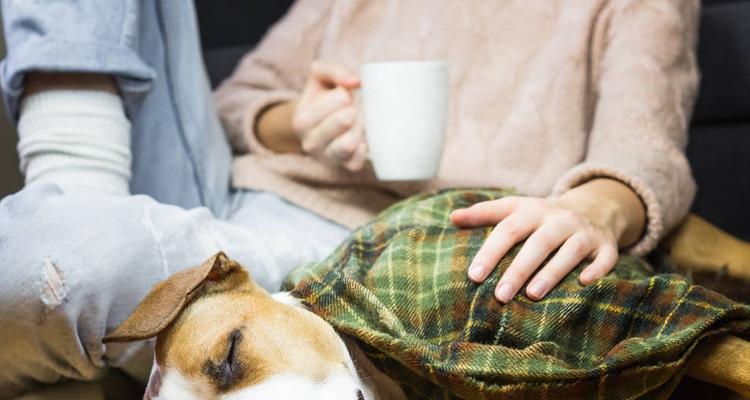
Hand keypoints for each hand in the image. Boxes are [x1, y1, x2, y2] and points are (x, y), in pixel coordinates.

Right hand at [292, 61, 366, 171]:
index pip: (338, 99)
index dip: (346, 94)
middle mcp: (310, 143)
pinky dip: (364, 148)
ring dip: (359, 129)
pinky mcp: (346, 166)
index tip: (343, 96)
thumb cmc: (324, 100)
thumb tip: (355, 82)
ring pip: (348, 143)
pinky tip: (361, 139)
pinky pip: (358, 160)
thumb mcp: (321, 79)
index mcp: (301, 120)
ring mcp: (328, 157)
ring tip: (357, 123)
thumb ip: (334, 71)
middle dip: (354, 109)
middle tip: (352, 110)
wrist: (322, 129)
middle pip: (344, 119)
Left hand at [450, 183, 638, 302]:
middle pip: (538, 243)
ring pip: (570, 251)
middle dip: (519, 269)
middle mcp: (559, 219)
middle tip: (500, 295)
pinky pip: (606, 258)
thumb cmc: (541, 217)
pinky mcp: (607, 245)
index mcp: (533, 210)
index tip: (474, 276)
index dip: (491, 251)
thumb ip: (484, 213)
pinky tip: (584, 284)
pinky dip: (597, 270)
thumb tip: (453, 218)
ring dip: (552, 272)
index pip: (508, 229)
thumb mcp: (515, 209)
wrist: (592, 209)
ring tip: (533, 295)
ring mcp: (585, 232)